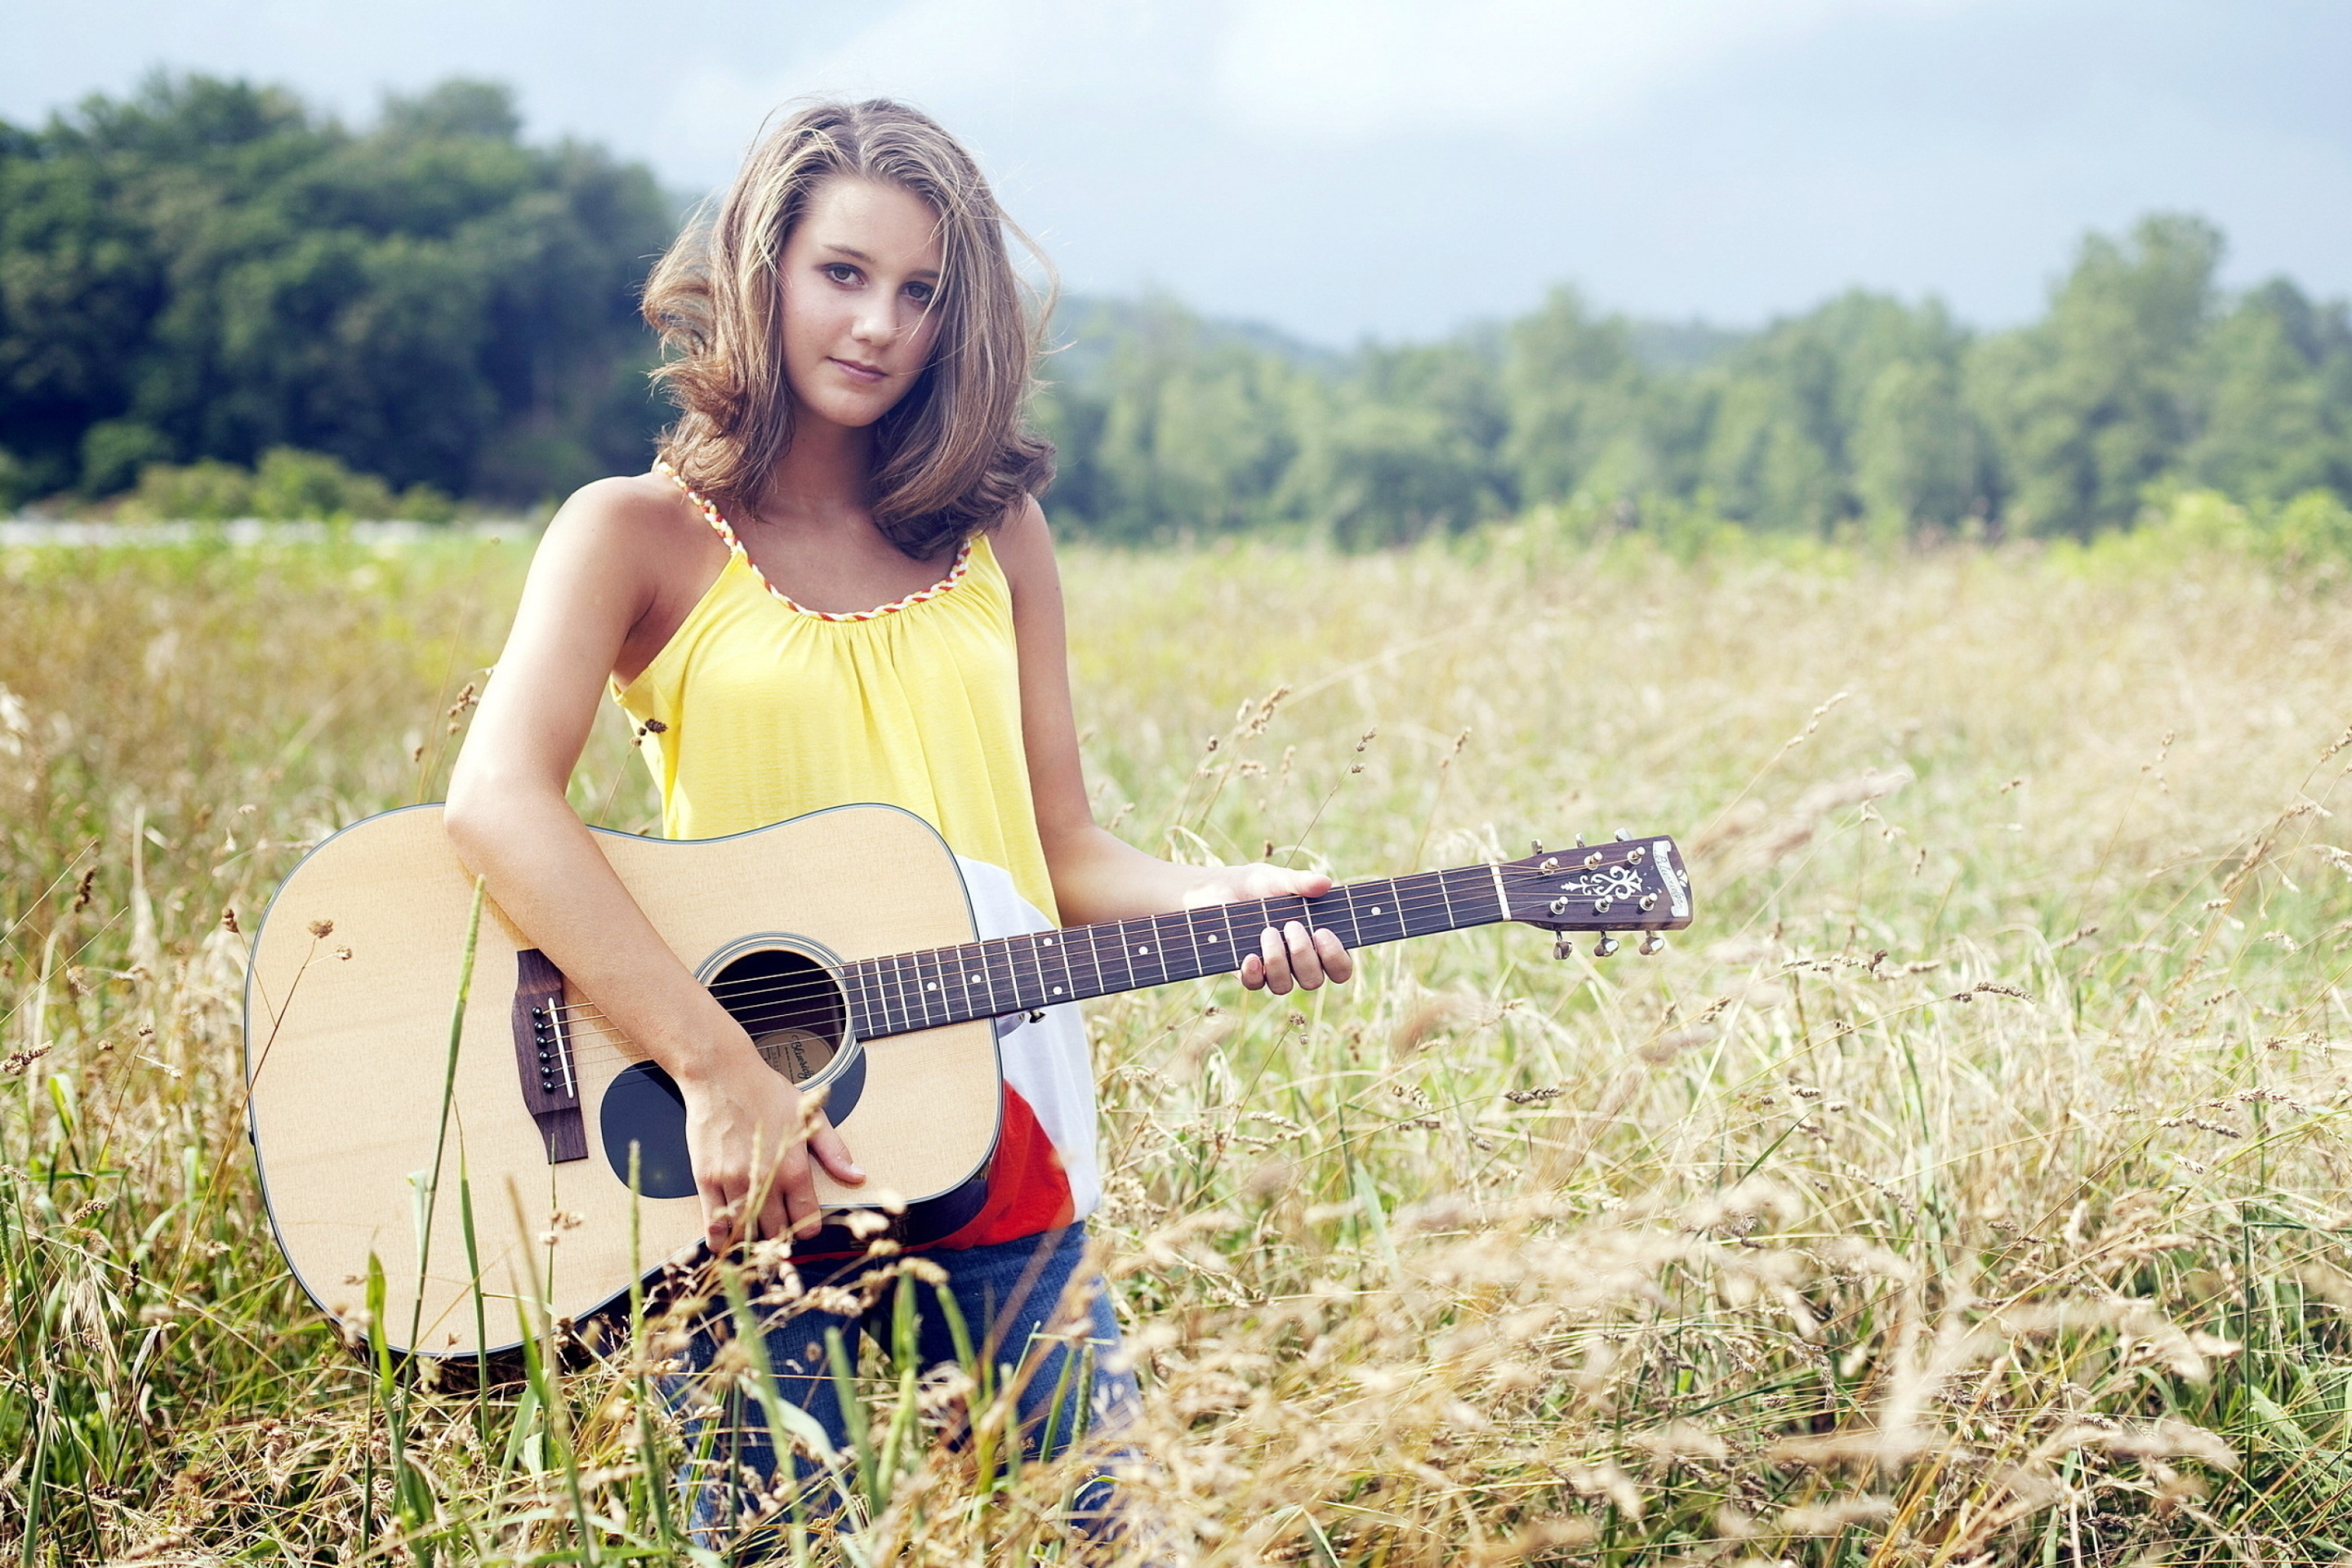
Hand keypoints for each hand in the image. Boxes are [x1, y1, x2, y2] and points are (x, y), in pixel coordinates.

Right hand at [678, 1040, 863, 1251]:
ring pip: (745, 1230)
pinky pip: (713, 1222)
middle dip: (781, 1236)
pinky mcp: (707, 1179)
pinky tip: (723, 1243)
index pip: (806, 1220)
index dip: (808, 1227)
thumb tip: (858, 1177)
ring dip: (752, 1239)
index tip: (805, 1225)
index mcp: (794, 1169)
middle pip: (776, 1231)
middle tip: (780, 1232)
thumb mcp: (812, 1116)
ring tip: (756, 1236)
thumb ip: (834, 1152)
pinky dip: (718, 1238)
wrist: (722, 1075)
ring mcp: (733, 1182)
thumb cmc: (767, 1092)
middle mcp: (764, 1181)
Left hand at [1183, 863, 1355, 995]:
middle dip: (1304, 955)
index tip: (1323, 932)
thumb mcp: (1278, 878)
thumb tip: (1325, 883)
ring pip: (1284, 986)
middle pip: (1314, 981)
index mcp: (1316, 942)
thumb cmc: (1256, 884)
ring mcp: (1271, 970)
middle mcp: (1297, 962)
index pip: (1339, 968)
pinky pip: (1255, 985)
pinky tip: (1250, 955)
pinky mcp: (1246, 971)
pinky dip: (1254, 972)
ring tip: (1267, 930)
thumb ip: (1301, 882)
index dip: (1337, 959)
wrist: (1218, 889)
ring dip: (1278, 960)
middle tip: (1292, 925)